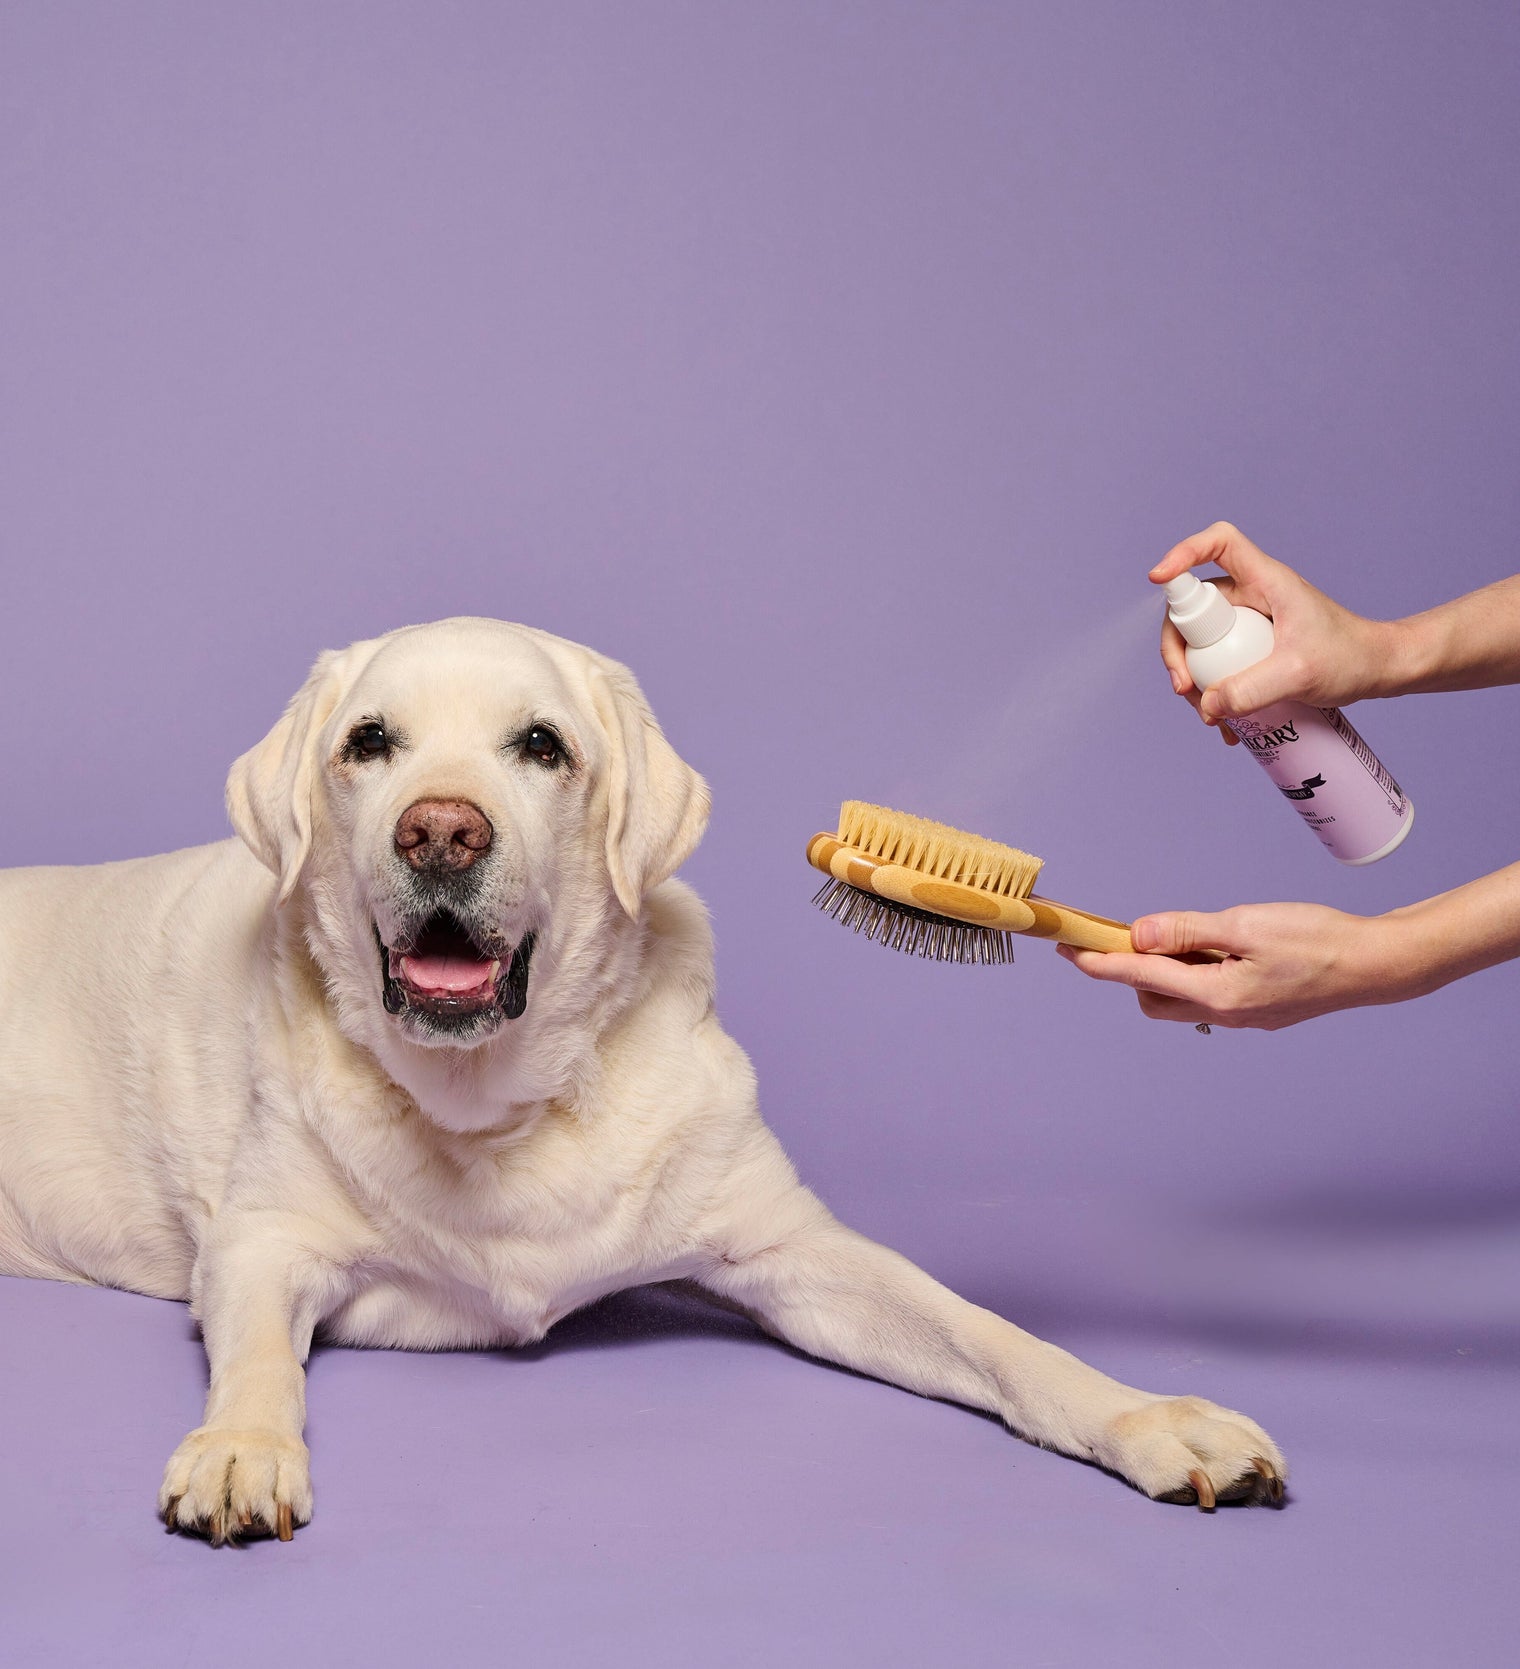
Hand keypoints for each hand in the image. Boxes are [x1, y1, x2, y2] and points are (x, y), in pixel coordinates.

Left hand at [1056, 903, 1418, 1030]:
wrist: (1376, 964)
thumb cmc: (1318, 940)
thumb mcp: (1245, 924)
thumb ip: (1188, 930)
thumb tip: (1138, 934)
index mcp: (1216, 995)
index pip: (1139, 977)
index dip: (1099, 963)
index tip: (1069, 950)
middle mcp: (1224, 1014)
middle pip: (1154, 998)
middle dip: (1135, 970)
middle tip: (1138, 934)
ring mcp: (1243, 1017)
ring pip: (1183, 998)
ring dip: (1171, 970)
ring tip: (1193, 935)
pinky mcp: (1259, 1010)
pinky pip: (1211, 995)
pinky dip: (1199, 972)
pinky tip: (1220, 947)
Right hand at [1153, 523, 1397, 738]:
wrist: (1379, 671)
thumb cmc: (1352, 658)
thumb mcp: (1300, 673)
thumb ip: (1253, 688)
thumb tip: (1208, 703)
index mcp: (1266, 580)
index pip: (1218, 544)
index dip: (1183, 552)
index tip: (1158, 578)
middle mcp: (1252, 596)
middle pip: (1193, 607)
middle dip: (1178, 649)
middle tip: (1185, 688)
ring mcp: (1250, 624)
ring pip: (1201, 643)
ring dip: (1195, 680)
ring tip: (1212, 716)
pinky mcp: (1253, 648)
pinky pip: (1218, 664)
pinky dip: (1214, 693)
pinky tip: (1225, 721)